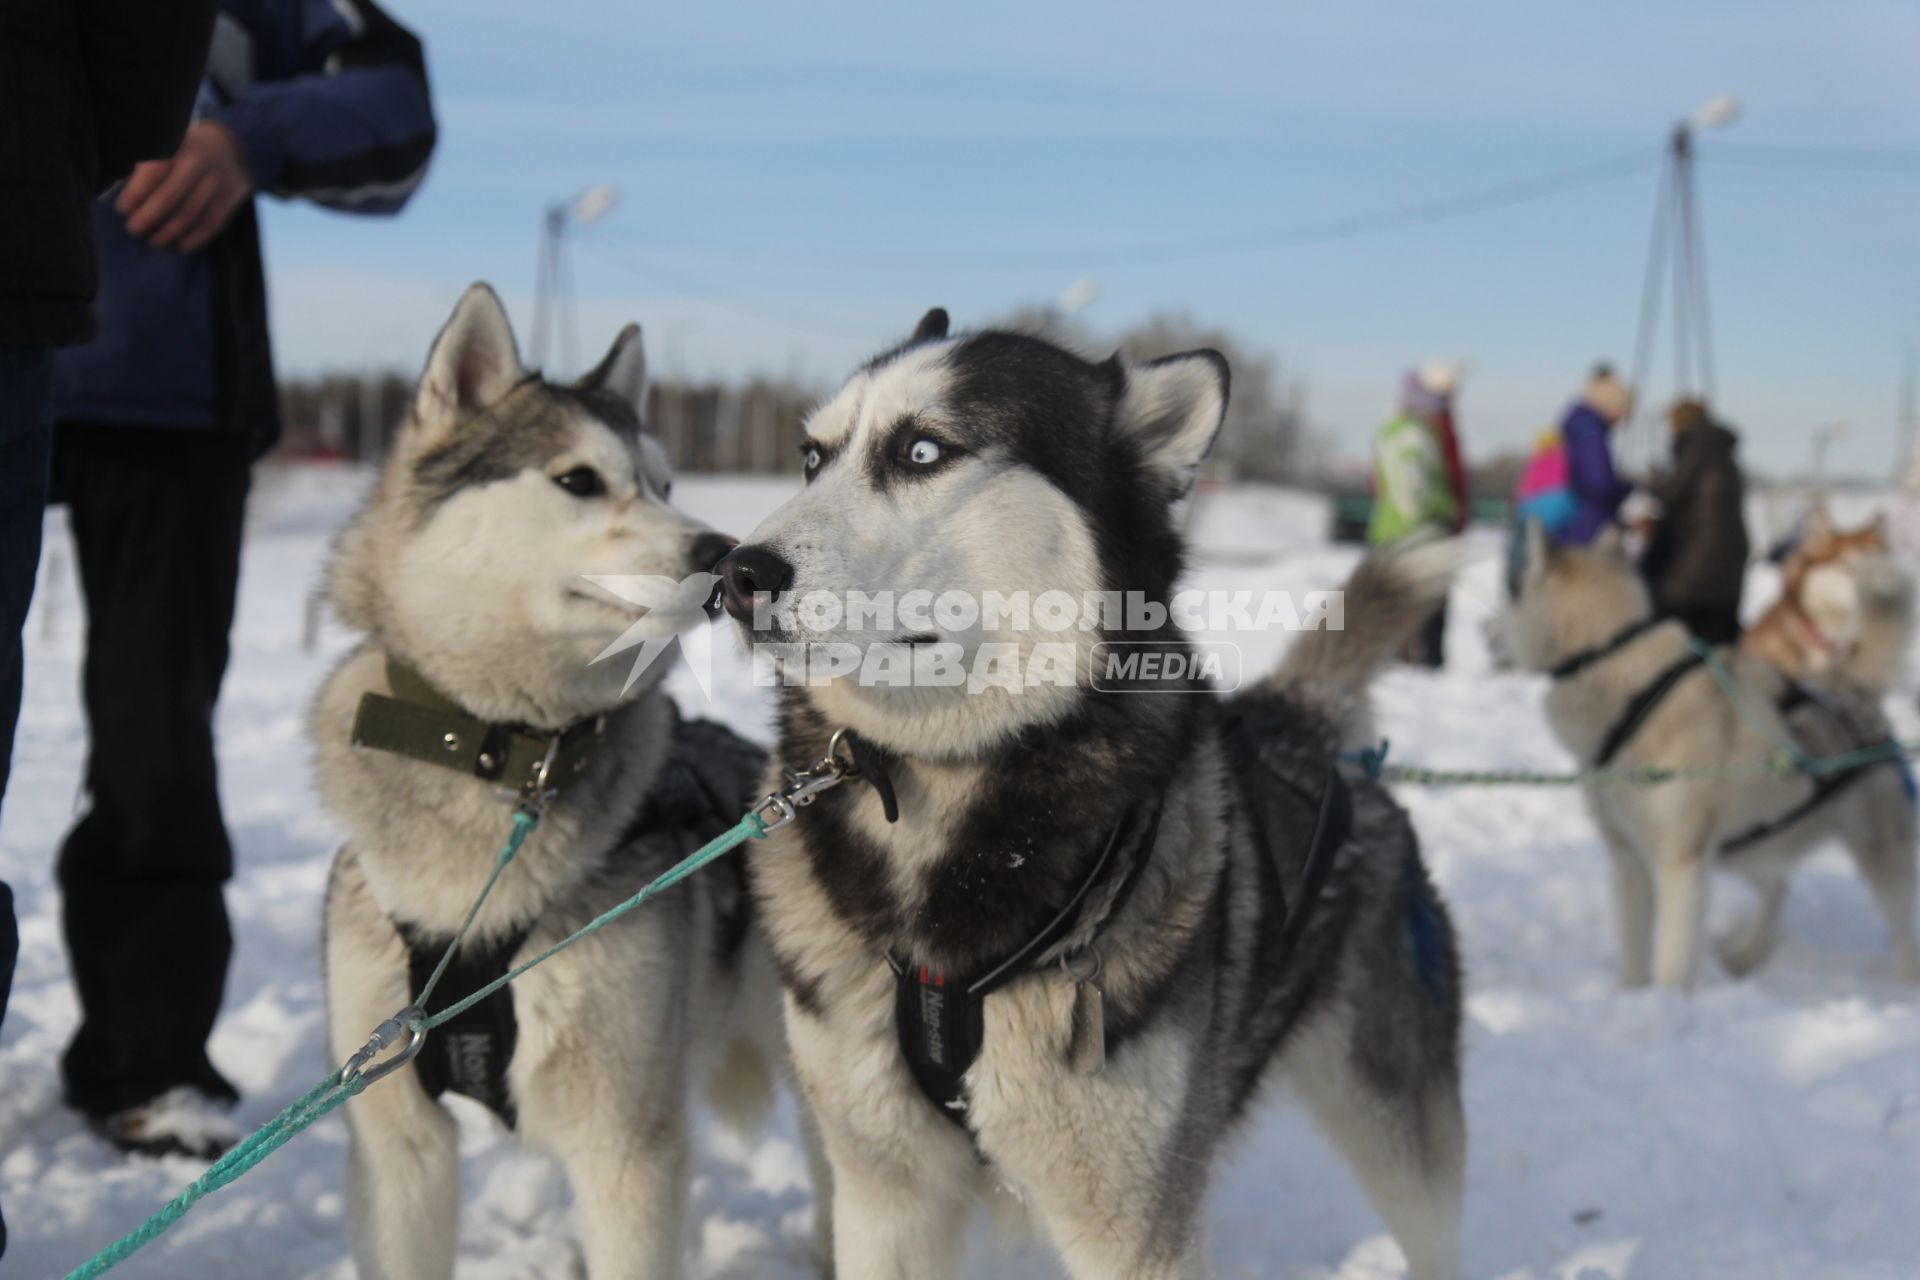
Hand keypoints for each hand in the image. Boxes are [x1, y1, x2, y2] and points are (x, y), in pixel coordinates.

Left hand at [115, 120, 252, 252]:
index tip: (122, 210)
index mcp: (174, 148)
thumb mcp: (164, 147)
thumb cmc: (183, 150)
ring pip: (187, 215)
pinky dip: (195, 238)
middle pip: (167, 200)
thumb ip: (143, 166)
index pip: (150, 176)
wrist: (229, 146)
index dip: (133, 197)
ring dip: (167, 233)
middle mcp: (195, 163)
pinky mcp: (228, 198)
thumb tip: (117, 194)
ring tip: (154, 241)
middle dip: (146, 219)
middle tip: (133, 229)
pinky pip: (210, 223)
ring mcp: (214, 182)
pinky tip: (181, 246)